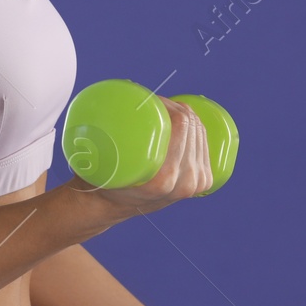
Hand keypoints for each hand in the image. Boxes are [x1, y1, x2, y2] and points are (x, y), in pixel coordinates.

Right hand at [69, 96, 210, 217]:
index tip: (151, 100)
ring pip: (200, 134)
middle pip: (193, 126)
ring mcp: (196, 184)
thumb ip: (101, 135)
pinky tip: (185, 121)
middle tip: (155, 103)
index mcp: (164, 180)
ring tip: (166, 110)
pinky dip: (196, 130)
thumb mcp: (100, 160)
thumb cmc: (101, 179)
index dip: (169, 104)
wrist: (110, 207)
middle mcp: (184, 184)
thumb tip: (113, 98)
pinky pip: (205, 146)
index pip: (181, 125)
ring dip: (186, 116)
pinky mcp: (202, 183)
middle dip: (177, 107)